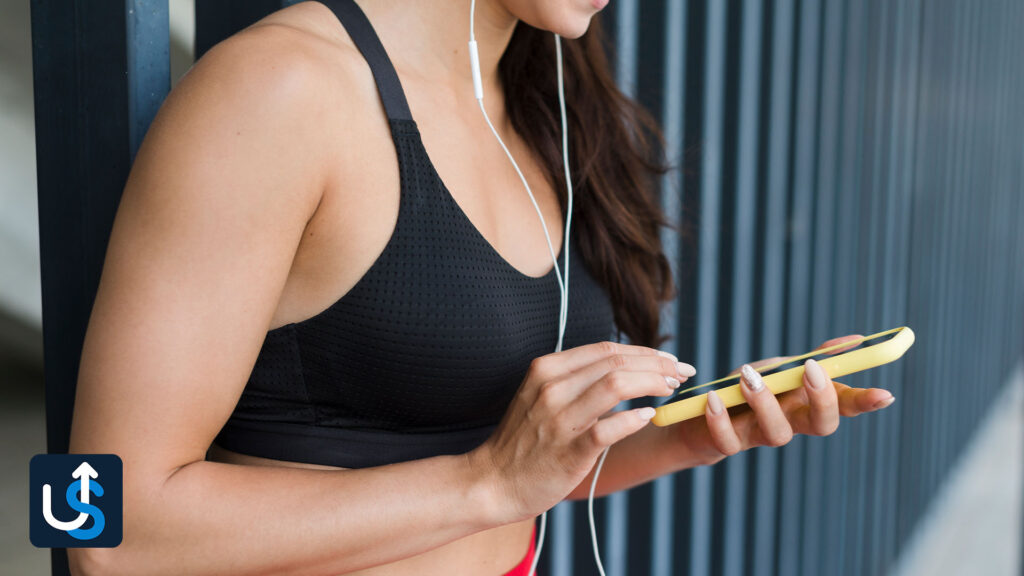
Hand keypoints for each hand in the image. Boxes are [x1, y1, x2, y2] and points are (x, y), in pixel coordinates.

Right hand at [469, 341, 696, 522]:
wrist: (492, 482)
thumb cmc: (522, 442)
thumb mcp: (541, 397)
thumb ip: (576, 382)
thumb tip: (624, 372)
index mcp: (547, 369)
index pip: (607, 350)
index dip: (644, 352)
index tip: (668, 360)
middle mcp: (552, 387)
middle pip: (617, 362)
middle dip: (657, 364)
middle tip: (681, 372)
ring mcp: (559, 417)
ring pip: (617, 384)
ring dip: (653, 383)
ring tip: (672, 390)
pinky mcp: (569, 449)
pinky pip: (610, 427)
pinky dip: (635, 418)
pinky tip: (650, 416)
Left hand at [671, 335, 894, 466]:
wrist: (697, 415)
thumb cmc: (745, 389)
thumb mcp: (778, 368)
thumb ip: (813, 358)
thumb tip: (854, 340)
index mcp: (805, 402)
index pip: (844, 404)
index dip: (866, 402)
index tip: (885, 395)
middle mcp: (790, 422)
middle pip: (822, 424)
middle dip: (822, 399)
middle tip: (811, 370)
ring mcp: (760, 435)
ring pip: (778, 433)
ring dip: (766, 401)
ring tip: (748, 376)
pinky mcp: (729, 444)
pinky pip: (730, 441)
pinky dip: (721, 419)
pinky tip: (714, 400)